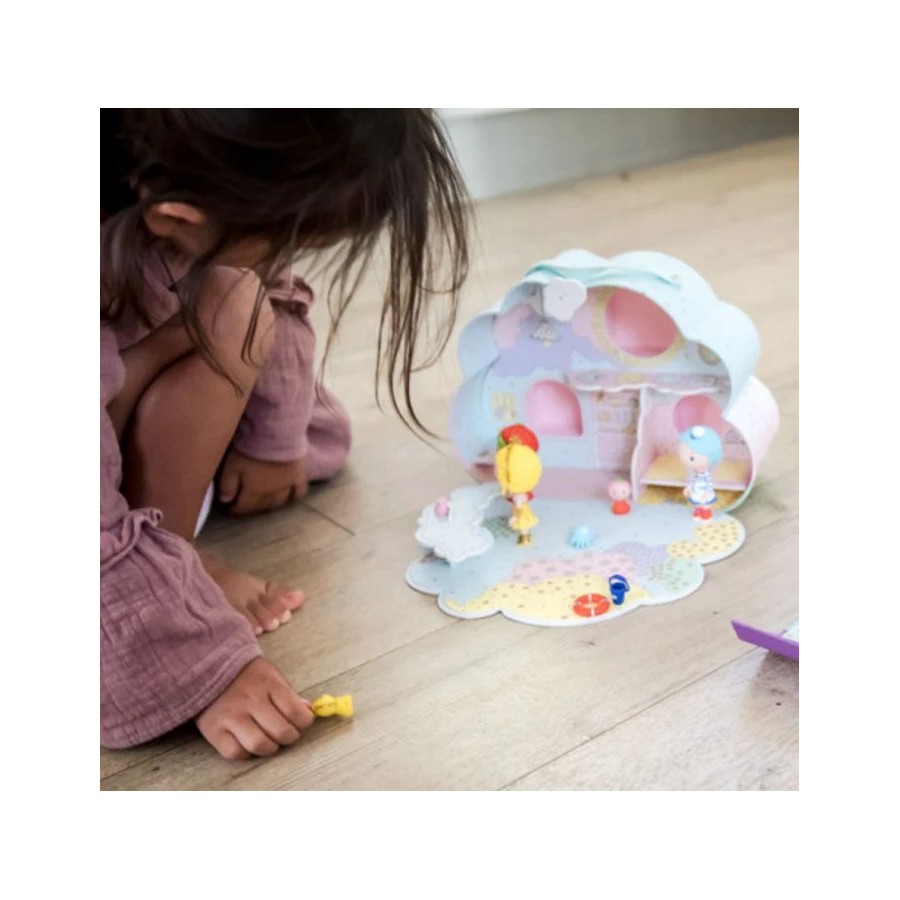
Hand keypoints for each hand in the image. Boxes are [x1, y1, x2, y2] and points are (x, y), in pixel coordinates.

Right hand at [196, 658, 314, 758]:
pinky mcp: (213, 730)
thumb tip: (307, 712)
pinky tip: (247, 742)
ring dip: (270, 747)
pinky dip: (245, 753)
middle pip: (281, 731)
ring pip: (260, 745)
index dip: (305, 722)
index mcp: (268, 683)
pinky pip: (235, 753)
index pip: (295, 712)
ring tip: (268, 740)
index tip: (302, 722)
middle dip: (290, 736)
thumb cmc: (245, 674)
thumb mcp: (271, 675)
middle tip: (286, 733)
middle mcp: (250, 699)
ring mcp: (231, 715)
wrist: (206, 666)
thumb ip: (289, 695)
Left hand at [218, 447, 307, 514]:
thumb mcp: (232, 465)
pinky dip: (294, 496)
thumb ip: (227, 484)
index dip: (234, 509)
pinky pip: (299, 492)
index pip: (243, 507)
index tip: (228, 509)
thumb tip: (225, 501)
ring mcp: (287, 486)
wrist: (277, 434)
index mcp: (253, 491)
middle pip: (261, 506)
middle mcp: (271, 494)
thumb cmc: (251, 449)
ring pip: (278, 502)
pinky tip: (290, 496)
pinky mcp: (299, 476)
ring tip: (263, 501)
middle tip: (244, 505)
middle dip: (251, 508)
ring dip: (270, 505)